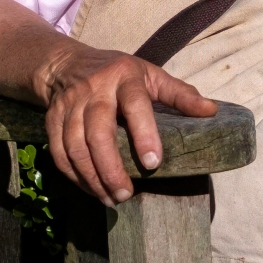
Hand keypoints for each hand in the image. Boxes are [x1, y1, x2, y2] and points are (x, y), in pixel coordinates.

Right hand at [36, 39, 217, 204]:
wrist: (66, 64)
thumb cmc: (119, 73)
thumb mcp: (152, 75)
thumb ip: (180, 94)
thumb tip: (211, 111)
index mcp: (124, 77)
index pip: (135, 105)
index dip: (144, 134)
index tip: (153, 163)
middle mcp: (93, 90)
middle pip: (98, 133)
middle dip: (111, 169)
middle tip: (126, 194)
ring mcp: (69, 105)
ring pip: (75, 147)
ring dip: (92, 178)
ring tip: (111, 198)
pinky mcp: (51, 119)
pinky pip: (59, 152)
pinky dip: (74, 175)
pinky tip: (90, 189)